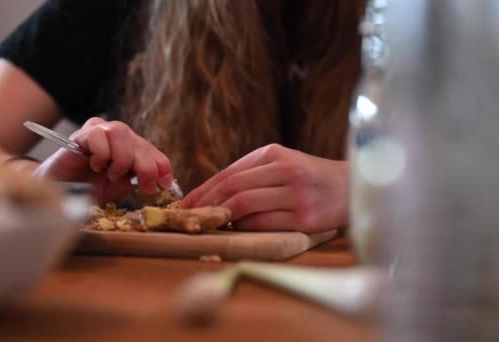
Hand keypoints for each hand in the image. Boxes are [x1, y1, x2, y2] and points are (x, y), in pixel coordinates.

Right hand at [34, 117, 173, 202]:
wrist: (56, 191)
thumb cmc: (87, 190)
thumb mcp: (116, 190)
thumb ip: (132, 182)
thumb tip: (151, 179)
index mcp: (129, 148)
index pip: (152, 151)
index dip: (162, 166)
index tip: (165, 184)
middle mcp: (116, 136)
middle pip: (140, 143)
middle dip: (146, 168)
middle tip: (143, 188)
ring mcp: (98, 131)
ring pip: (120, 132)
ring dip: (121, 159)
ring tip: (110, 174)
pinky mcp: (80, 135)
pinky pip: (98, 136)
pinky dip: (101, 155)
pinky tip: (94, 166)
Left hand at [181, 144, 347, 232]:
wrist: (354, 188)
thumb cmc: (311, 177)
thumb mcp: (283, 163)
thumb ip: (251, 174)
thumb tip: (212, 195)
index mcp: (274, 154)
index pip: (229, 173)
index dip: (203, 191)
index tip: (184, 205)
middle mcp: (284, 170)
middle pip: (233, 188)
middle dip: (205, 205)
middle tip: (188, 218)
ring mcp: (295, 195)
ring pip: (245, 206)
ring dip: (222, 217)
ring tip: (208, 225)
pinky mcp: (304, 218)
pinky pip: (264, 224)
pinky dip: (245, 228)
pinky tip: (236, 230)